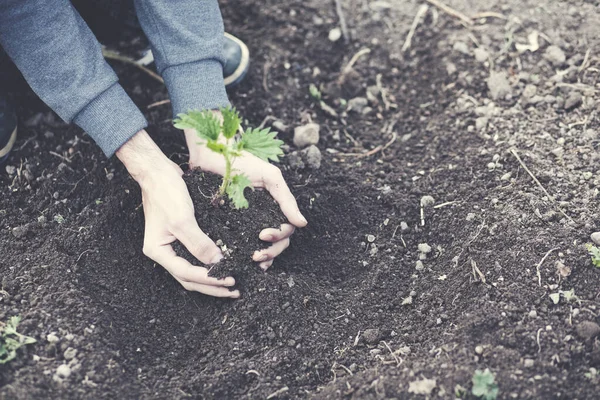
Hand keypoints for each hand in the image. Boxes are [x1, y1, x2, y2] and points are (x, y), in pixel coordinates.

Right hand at [117, 130, 239, 297]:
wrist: (157, 171)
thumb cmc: (166, 192)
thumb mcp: (182, 219)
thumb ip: (198, 243)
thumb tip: (217, 263)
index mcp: (158, 251)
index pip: (186, 273)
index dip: (209, 279)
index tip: (230, 280)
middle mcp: (163, 251)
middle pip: (189, 277)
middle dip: (212, 286)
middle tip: (234, 291)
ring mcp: (171, 244)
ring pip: (193, 269)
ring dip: (211, 277)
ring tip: (231, 283)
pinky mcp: (181, 235)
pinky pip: (196, 255)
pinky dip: (209, 262)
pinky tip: (224, 264)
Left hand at [185, 116, 306, 269]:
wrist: (212, 154)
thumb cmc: (242, 161)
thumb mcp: (269, 177)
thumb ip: (286, 199)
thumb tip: (302, 224)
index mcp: (274, 207)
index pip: (286, 229)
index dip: (279, 236)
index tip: (263, 235)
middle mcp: (264, 217)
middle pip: (278, 243)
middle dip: (271, 251)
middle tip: (256, 255)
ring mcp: (248, 222)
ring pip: (264, 247)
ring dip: (263, 257)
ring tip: (252, 260)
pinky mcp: (228, 225)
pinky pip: (241, 244)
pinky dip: (245, 256)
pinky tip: (242, 262)